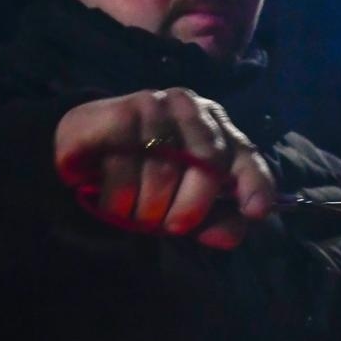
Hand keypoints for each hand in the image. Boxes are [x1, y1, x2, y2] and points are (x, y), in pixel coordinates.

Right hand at [53, 88, 275, 248]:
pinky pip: (124, 167)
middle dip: (187, 210)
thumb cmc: (144, 176)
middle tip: (165, 226)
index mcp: (216, 129)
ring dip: (144, 209)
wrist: (84, 144)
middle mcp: (192, 109)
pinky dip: (116, 197)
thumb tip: (230, 235)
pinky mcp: (120, 111)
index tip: (256, 211)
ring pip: (162, 172)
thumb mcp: (183, 201)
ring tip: (129, 212)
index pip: (245, 156)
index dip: (255, 183)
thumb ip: (213, 221)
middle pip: (208, 166)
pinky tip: (104, 196)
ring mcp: (156, 105)